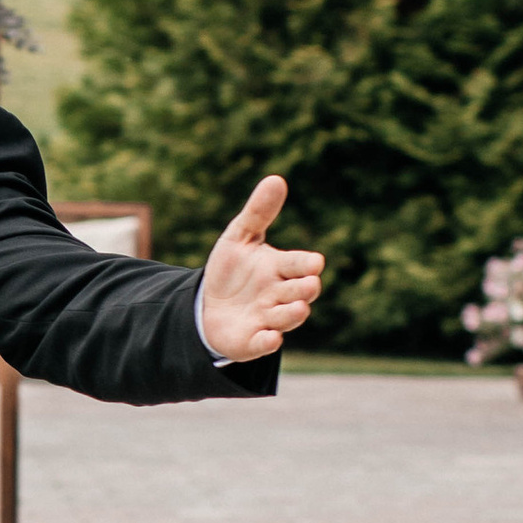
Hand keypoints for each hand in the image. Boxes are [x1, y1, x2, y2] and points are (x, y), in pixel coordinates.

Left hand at [198, 174, 324, 360]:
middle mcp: (279, 294)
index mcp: (279, 268)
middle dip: (305, 289)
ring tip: (297, 307)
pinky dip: (268, 341)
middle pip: (299, 292)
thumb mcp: (240, 237)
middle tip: (309, 285)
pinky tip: (271, 338)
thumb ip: (259, 212)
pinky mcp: (253, 340)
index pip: (299, 264)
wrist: (208, 307)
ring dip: (292, 314)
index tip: (315, 262)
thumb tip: (276, 179)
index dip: (307, 264)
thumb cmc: (231, 270)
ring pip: (287, 317)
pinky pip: (264, 343)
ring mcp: (268, 318)